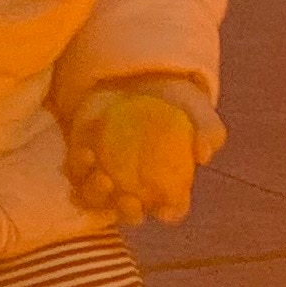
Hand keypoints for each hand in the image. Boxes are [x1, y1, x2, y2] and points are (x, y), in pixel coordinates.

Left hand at [64, 83, 201, 225]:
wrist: (139, 73)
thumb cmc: (173, 97)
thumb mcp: (196, 107)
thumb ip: (209, 129)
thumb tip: (204, 156)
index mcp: (167, 180)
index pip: (173, 208)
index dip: (170, 212)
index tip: (165, 208)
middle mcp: (135, 183)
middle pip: (131, 213)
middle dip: (128, 213)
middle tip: (128, 200)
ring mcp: (107, 171)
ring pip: (98, 199)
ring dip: (98, 196)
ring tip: (103, 178)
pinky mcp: (83, 156)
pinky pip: (76, 172)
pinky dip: (79, 169)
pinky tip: (86, 153)